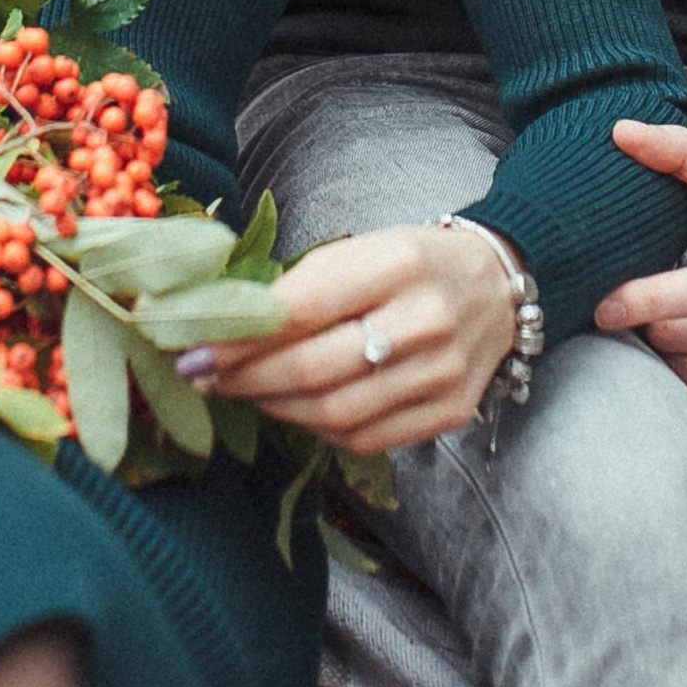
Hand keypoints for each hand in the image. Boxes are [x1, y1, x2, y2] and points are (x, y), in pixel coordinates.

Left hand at [191, 223, 517, 450]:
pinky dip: (316, 428)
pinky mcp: (450, 411)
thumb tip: (218, 325)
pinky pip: (365, 438)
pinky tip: (292, 408)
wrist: (494, 284)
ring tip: (241, 392)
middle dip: (245, 379)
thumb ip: (297, 286)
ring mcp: (443, 372)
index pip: (302, 310)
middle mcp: (427, 320)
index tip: (192, 347)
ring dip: (273, 408)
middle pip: (314, 369)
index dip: (239, 337)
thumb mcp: (359, 249)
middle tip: (202, 377)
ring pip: (335, 413)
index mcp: (398, 262)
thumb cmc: (409, 261)